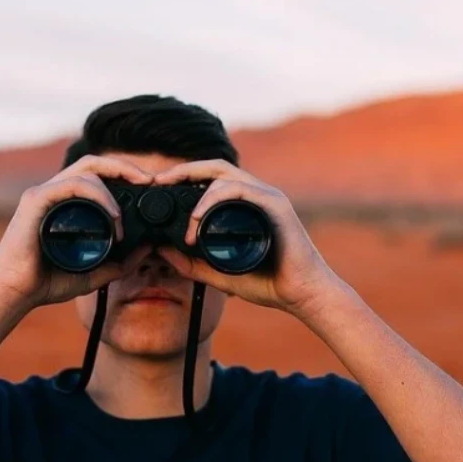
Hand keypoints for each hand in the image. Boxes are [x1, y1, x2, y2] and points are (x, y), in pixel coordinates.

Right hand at [0, 155, 152, 313]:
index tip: (148, 186)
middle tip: (148, 180)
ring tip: (122, 219)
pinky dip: (98, 195)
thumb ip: (121, 263)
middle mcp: (54, 192)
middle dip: (125, 166)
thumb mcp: (95, 273)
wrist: (14, 295)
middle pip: (94, 163)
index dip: (124, 173)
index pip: (97, 174)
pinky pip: (72, 185)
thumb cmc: (46, 282)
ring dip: (112, 190)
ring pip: (86, 171)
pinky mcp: (35, 200)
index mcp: (66, 202)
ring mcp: (43, 193)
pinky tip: (112, 215)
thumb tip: (149, 248)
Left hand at [154, 159, 343, 318]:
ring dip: (197, 191)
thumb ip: (191, 264)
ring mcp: (267, 197)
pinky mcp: (275, 205)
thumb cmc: (269, 283)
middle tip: (160, 180)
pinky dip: (214, 199)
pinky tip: (199, 217)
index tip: (159, 186)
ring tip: (185, 219)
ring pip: (224, 175)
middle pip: (215, 167)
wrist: (303, 294)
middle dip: (184, 170)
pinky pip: (240, 190)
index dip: (184, 177)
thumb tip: (162, 251)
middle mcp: (256, 194)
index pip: (211, 178)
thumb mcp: (219, 274)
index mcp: (244, 205)